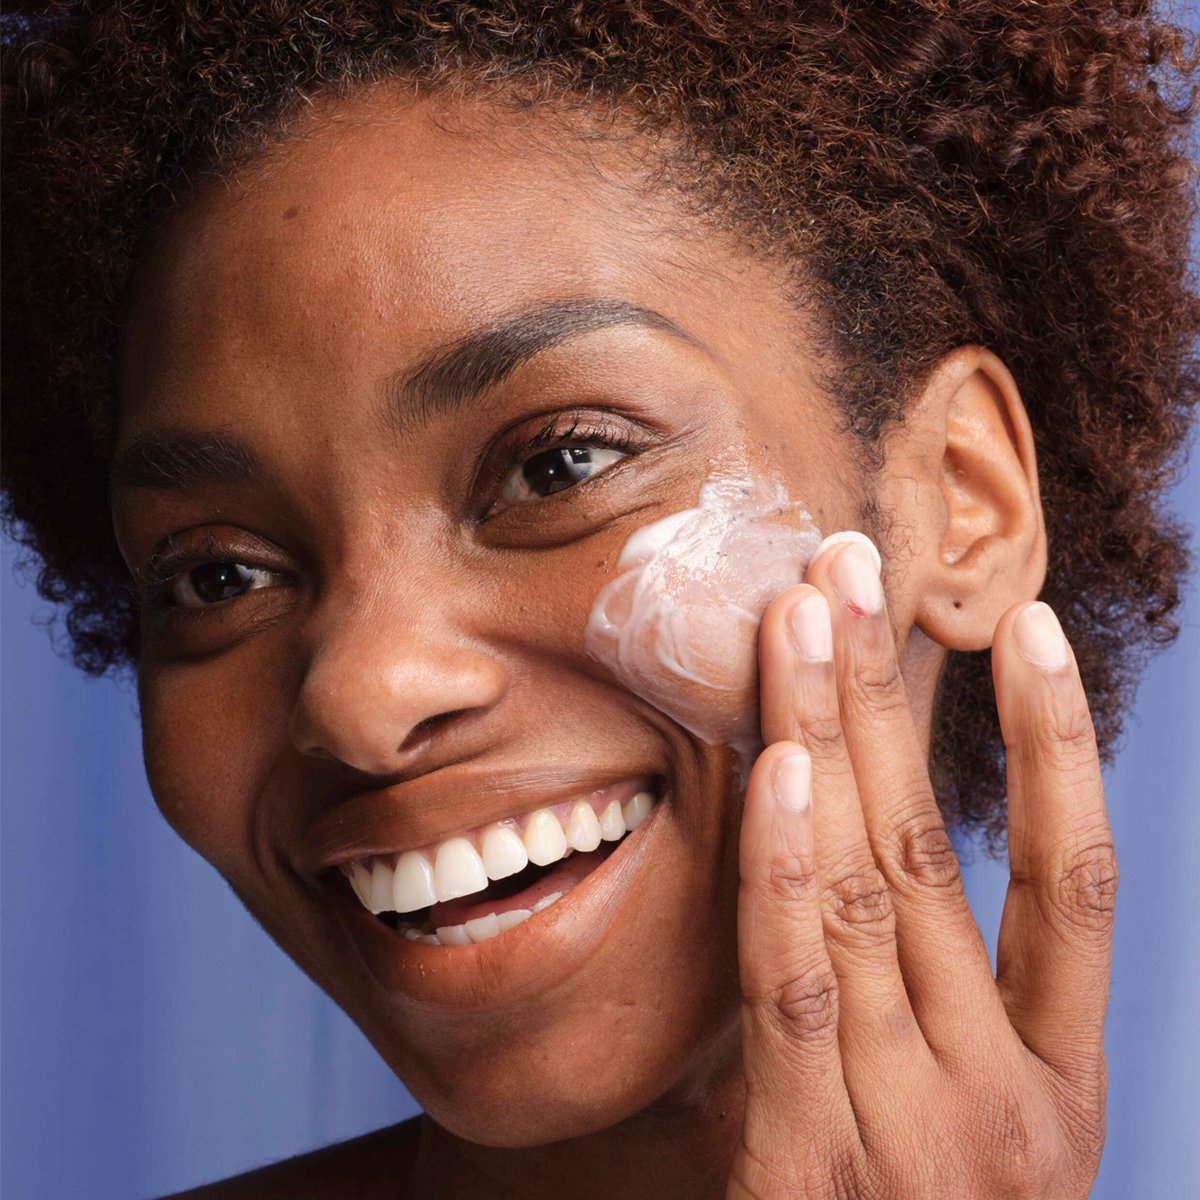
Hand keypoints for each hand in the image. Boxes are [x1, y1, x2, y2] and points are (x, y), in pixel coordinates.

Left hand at [728, 534, 1114, 1198]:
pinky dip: (786, 863)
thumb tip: (847, 835)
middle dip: (891, 694)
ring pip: (869, 886)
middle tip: (849, 564)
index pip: (1082, 879)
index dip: (1060, 746)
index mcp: (1059, 1084)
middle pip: (942, 848)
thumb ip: (912, 1001)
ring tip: (803, 612)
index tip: (1031, 628)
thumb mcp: (946, 1126)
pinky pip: (799, 982)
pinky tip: (779, 761)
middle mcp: (1007, 1098)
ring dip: (832, 736)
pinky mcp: (814, 1165)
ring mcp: (918, 1132)